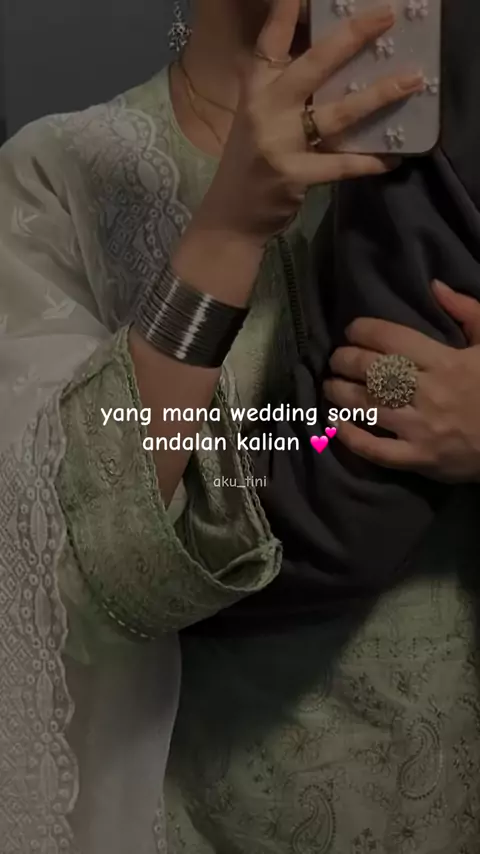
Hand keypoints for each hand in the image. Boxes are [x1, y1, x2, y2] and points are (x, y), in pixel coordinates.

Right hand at [201, 0, 423, 246]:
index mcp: (255, 90)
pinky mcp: (294, 175)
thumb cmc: (249, 163)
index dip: (286, 12)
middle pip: (314, 65)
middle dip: (352, 38)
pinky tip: (392, 158)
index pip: (271, 42)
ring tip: (411, 81)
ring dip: (378, 96)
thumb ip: (283, 90)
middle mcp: (265, 109)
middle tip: (387, 16)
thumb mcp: (256, 118)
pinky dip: (368, 162)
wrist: (231, 216)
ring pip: (337, 113)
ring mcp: (279, 143)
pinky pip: (340, 164)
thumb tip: (331, 64)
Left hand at [323, 281, 479, 482]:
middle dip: (344, 361)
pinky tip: (335, 425)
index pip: (390, 339)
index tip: (352, 331)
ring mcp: (420, 428)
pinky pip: (375, 449)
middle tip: (336, 359)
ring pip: (366, 407)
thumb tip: (435, 286)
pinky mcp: (419, 458)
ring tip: (330, 386)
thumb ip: (467, 311)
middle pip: (370, 371)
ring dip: (339, 394)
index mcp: (444, 361)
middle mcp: (427, 392)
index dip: (363, 331)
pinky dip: (350, 437)